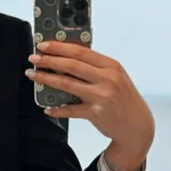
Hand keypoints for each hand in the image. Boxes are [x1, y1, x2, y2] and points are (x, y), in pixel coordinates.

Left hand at [26, 40, 154, 156]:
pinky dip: (57, 109)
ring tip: (33, 76)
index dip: (60, 47)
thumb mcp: (116, 77)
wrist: (137, 126)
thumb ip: (95, 68)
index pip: (81, 51)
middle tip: (33, 59)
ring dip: (46, 79)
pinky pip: (71, 109)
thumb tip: (66, 58)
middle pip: (71, 65)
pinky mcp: (96, 113)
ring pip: (67, 84)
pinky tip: (48, 108)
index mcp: (111, 66)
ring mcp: (102, 96)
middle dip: (49, 60)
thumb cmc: (124, 99)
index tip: (43, 45)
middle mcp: (107, 79)